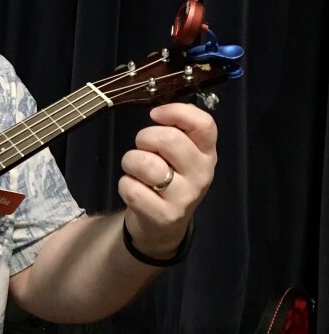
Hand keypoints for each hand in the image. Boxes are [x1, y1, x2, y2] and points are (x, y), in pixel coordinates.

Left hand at [118, 102, 216, 259]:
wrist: (163, 224)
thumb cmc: (168, 177)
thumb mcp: (180, 154)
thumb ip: (176, 130)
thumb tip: (159, 109)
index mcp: (207, 153)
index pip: (204, 124)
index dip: (176, 112)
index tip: (155, 114)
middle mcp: (202, 174)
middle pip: (169, 139)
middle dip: (145, 137)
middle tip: (143, 148)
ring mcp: (185, 197)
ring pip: (146, 163)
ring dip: (131, 161)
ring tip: (137, 170)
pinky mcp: (165, 216)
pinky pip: (132, 188)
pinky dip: (125, 185)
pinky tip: (136, 190)